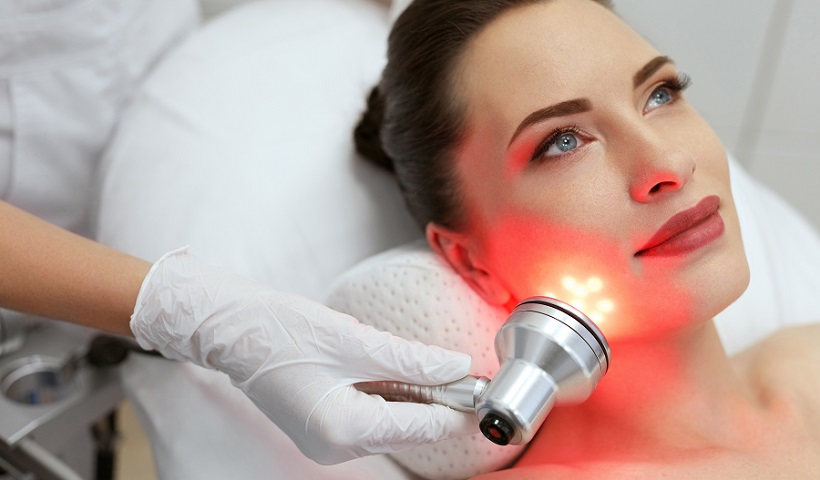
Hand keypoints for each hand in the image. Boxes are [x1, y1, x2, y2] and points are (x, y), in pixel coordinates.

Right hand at [131, 249, 475, 463]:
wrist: (228, 328)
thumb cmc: (278, 330)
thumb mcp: (353, 340)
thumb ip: (410, 359)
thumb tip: (454, 367)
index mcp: (345, 429)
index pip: (423, 426)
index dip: (458, 404)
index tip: (484, 385)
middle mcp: (336, 447)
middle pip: (409, 429)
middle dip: (438, 400)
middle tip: (461, 369)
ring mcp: (327, 441)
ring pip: (391, 423)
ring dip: (414, 396)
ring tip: (430, 366)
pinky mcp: (322, 428)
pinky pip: (370, 417)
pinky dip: (389, 396)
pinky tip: (395, 371)